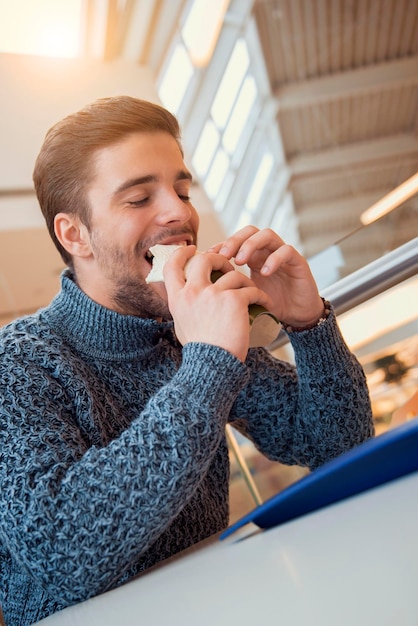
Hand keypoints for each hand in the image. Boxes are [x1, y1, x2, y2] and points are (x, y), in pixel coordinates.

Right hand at [163, 245, 272, 360]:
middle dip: (218, 258)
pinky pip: (251, 290)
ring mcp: (213, 294)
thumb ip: (183, 308)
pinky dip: (261, 296)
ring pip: (233, 274)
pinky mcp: (234, 300)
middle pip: (204, 259)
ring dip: (245, 282)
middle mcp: (193, 292)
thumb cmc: (200, 351)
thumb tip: (182, 298)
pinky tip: (266, 305)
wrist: (213, 366)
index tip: (192, 249)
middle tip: (228, 265)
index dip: (181, 253)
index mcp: (177, 298)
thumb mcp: (182, 326)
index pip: (173, 266)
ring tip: (251, 293)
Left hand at [208, 226, 323, 327]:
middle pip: (250, 231)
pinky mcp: (298, 262)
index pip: (237, 240)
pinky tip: (264, 272)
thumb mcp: (246, 296)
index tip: (209, 255)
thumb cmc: (270, 306)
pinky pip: (286, 250)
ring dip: (251, 245)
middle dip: (235, 240)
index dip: (222, 244)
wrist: (297, 317)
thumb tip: (203, 287)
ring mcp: (283, 254)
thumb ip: (230, 287)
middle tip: (224, 255)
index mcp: (254, 257)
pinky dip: (274, 259)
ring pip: (267, 235)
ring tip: (240, 261)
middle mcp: (268, 251)